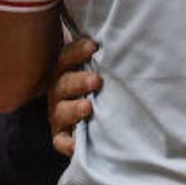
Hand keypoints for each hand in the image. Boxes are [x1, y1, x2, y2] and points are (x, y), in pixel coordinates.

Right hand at [48, 36, 99, 156]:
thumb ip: (104, 60)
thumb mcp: (99, 71)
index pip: (66, 58)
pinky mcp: (62, 137)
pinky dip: (69, 144)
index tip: (93, 46)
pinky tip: (77, 144)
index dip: (77, 52)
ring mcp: (59, 115)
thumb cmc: (101, 89)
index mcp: (65, 72)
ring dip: (73, 108)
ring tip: (88, 107)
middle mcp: (59, 92)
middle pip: (62, 84)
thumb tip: (126, 40)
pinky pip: (61, 141)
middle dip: (78, 81)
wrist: (94, 121)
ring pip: (61, 111)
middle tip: (96, 80)